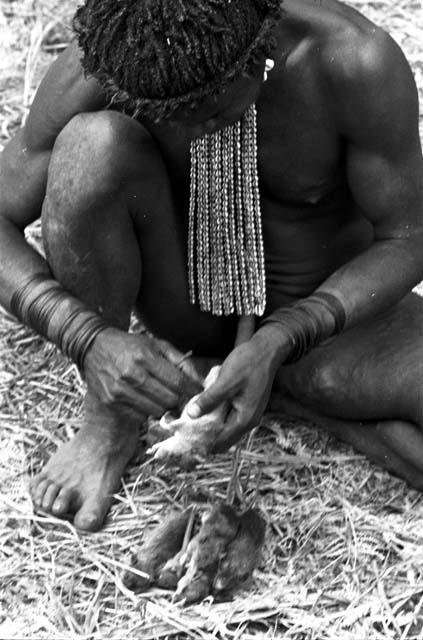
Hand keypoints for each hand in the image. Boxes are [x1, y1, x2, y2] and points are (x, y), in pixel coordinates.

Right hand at [84, 327, 202, 418]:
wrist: (93, 347)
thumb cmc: (130, 345)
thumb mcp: (156, 344)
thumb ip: (180, 361)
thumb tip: (198, 382)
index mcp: (145, 357)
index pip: (178, 382)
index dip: (192, 390)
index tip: (197, 392)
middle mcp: (131, 375)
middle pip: (169, 400)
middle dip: (178, 399)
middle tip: (179, 395)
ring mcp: (119, 391)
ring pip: (156, 411)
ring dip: (163, 406)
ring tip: (161, 396)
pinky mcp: (111, 402)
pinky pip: (140, 416)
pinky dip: (147, 410)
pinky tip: (145, 399)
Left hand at [186, 326, 288, 450]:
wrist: (266, 350)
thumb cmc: (248, 364)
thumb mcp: (226, 381)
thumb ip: (209, 399)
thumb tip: (191, 415)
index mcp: (245, 419)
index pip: (220, 442)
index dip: (202, 442)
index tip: (185, 437)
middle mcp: (248, 421)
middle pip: (222, 438)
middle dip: (204, 435)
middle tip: (186, 427)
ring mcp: (248, 414)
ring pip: (224, 428)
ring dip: (210, 424)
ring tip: (193, 415)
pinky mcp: (246, 405)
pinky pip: (228, 417)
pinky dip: (216, 414)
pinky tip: (206, 404)